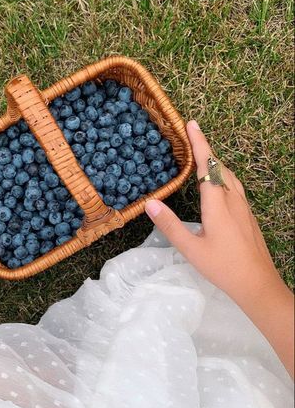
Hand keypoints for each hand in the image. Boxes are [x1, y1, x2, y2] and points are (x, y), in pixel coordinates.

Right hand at [144, 120, 284, 304]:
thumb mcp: (191, 249)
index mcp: (217, 204)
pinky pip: (234, 186)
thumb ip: (170, 225)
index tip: (191, 124)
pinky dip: (221, 176)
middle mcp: (233, 199)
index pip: (207, 166)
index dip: (199, 143)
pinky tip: (217, 185)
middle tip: (190, 137)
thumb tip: (151, 203)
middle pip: (219, 167)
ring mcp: (243, 206)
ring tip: (200, 157)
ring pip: (229, 176)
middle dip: (205, 150)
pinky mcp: (248, 214)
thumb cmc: (222, 267)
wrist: (257, 283)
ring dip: (214, 163)